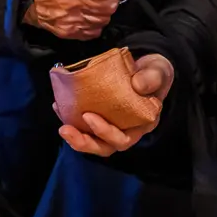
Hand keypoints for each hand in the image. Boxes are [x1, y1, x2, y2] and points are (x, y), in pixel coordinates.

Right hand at [24, 0, 123, 40]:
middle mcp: (71, 2)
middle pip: (108, 6)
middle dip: (112, 0)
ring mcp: (69, 19)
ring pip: (103, 20)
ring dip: (104, 12)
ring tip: (95, 4)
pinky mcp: (67, 32)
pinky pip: (93, 32)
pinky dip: (95, 24)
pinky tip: (89, 15)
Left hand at [55, 51, 172, 155]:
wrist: (146, 69)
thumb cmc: (153, 74)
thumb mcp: (158, 72)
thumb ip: (151, 78)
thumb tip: (137, 84)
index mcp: (141, 125)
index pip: (123, 139)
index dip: (105, 133)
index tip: (89, 116)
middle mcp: (126, 130)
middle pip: (104, 147)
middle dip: (84, 142)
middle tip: (66, 130)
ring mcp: (111, 125)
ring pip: (93, 140)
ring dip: (75, 136)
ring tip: (61, 126)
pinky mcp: (99, 116)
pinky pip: (84, 125)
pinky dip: (70, 118)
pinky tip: (58, 106)